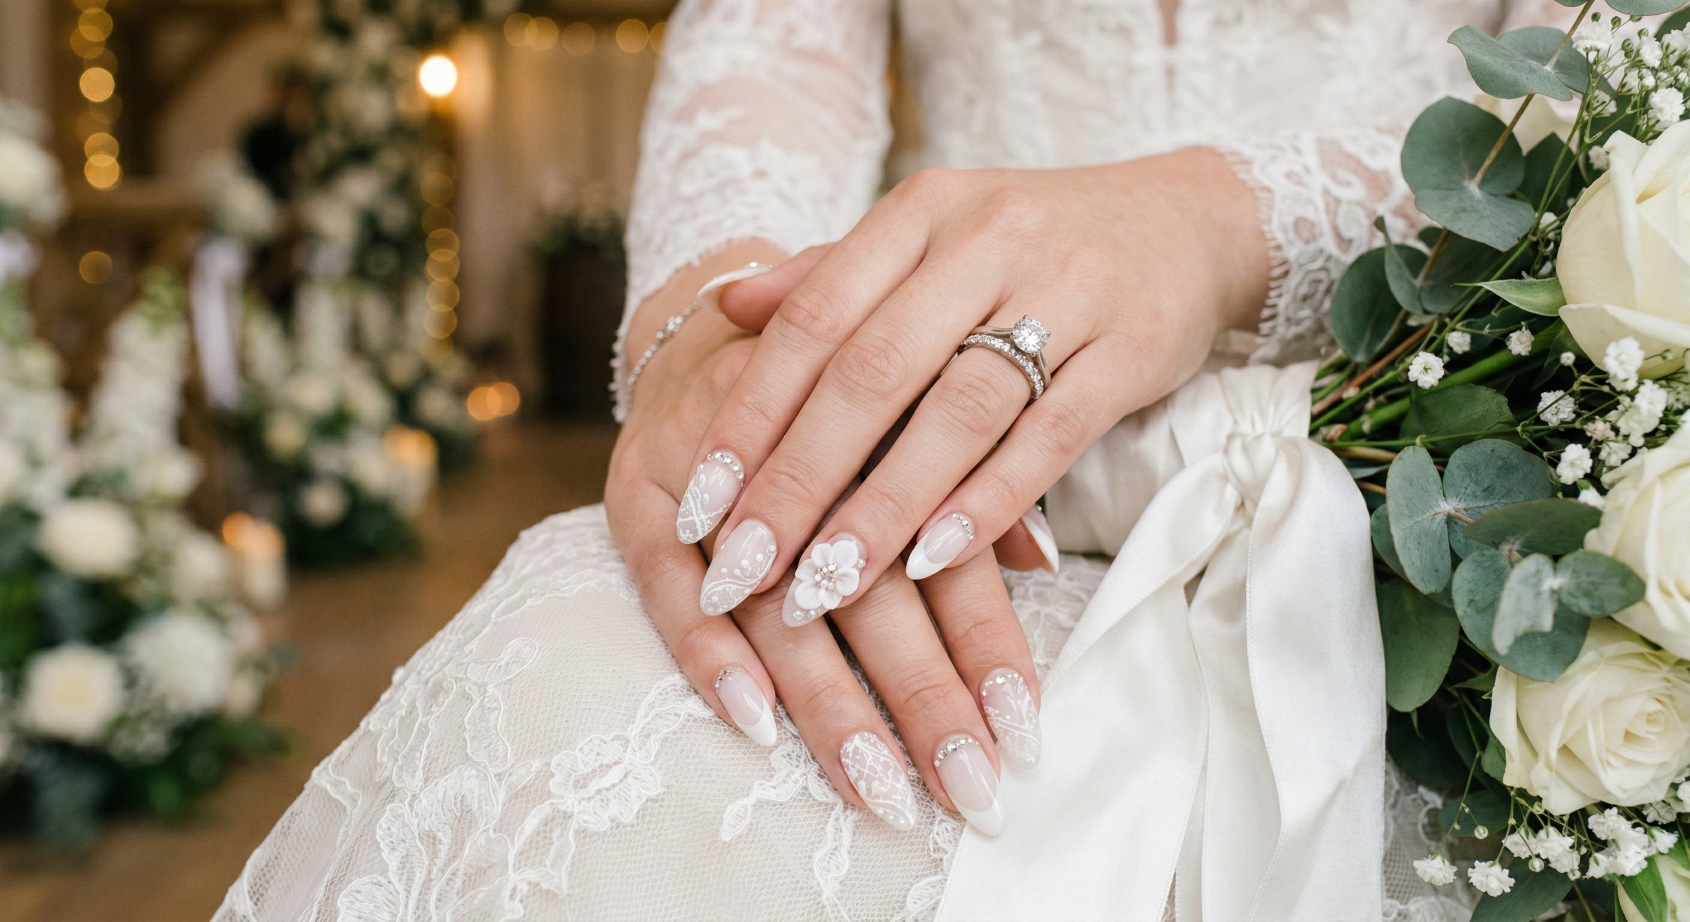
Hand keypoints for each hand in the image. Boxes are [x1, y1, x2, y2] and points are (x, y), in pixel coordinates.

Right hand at [606, 243, 1039, 835]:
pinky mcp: (639, 485)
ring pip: (776, 599)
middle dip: (923, 695)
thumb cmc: (839, 383)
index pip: (944, 546)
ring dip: (829, 702)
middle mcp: (802, 440)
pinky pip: (663, 578)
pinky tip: (752, 722)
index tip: (1024, 730)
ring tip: (881, 792)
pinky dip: (705, 649)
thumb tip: (1041, 563)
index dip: (985, 639)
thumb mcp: (914, 405)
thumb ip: (973, 476)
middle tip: (968, 788)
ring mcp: (713, 465)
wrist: (713, 313)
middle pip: (869, 585)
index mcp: (886, 416)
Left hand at [683, 149, 1268, 622]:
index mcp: (920, 213)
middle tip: (744, 568)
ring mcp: (1065, 291)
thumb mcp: (931, 235)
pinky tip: (935, 559)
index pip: (814, 319)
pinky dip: (989, 500)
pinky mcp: (1130, 348)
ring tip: (825, 584)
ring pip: (957, 410)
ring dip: (885, 506)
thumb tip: (726, 307)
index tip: (700, 503)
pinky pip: (1050, 435)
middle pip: (873, 372)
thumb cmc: (1033, 244)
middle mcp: (985, 242)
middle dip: (798, 480)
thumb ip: (833, 275)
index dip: (751, 416)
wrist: (1187, 219)